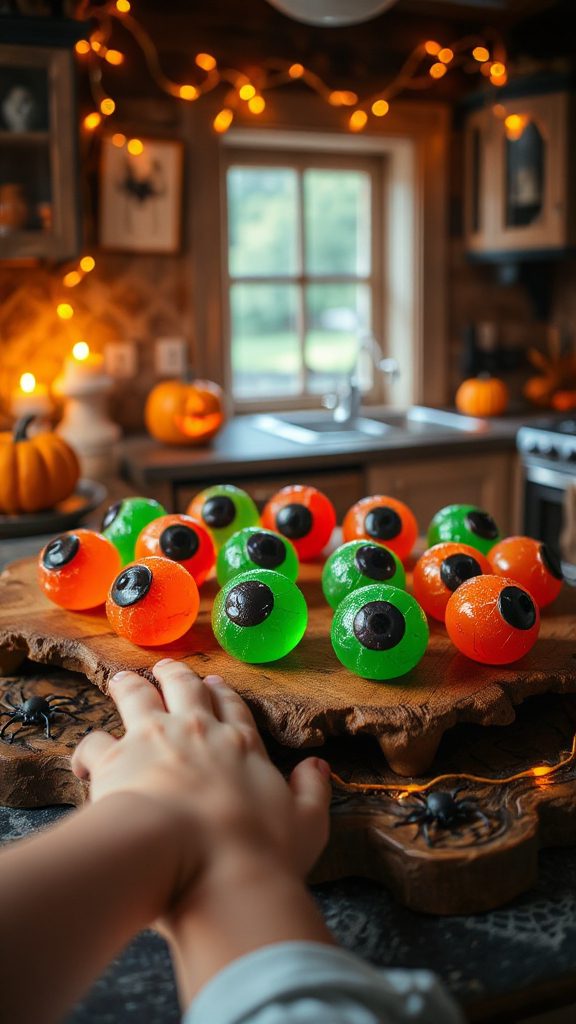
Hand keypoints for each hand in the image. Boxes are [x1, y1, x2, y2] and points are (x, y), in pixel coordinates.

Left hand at [71, 660, 331, 925]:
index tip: (214, 686)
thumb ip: (312, 792)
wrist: (207, 870)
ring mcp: (154, 740)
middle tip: (168, 668)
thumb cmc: (261, 853)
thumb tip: (318, 767)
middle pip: (185, 690)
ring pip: (138, 698)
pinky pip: (95, 743)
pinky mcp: (115, 760)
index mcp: (241, 746)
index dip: (222, 695)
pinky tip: (85, 759)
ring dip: (130, 686)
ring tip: (123, 680)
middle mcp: (197, 733)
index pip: (232, 710)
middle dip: (176, 676)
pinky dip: (88, 748)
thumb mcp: (307, 825)